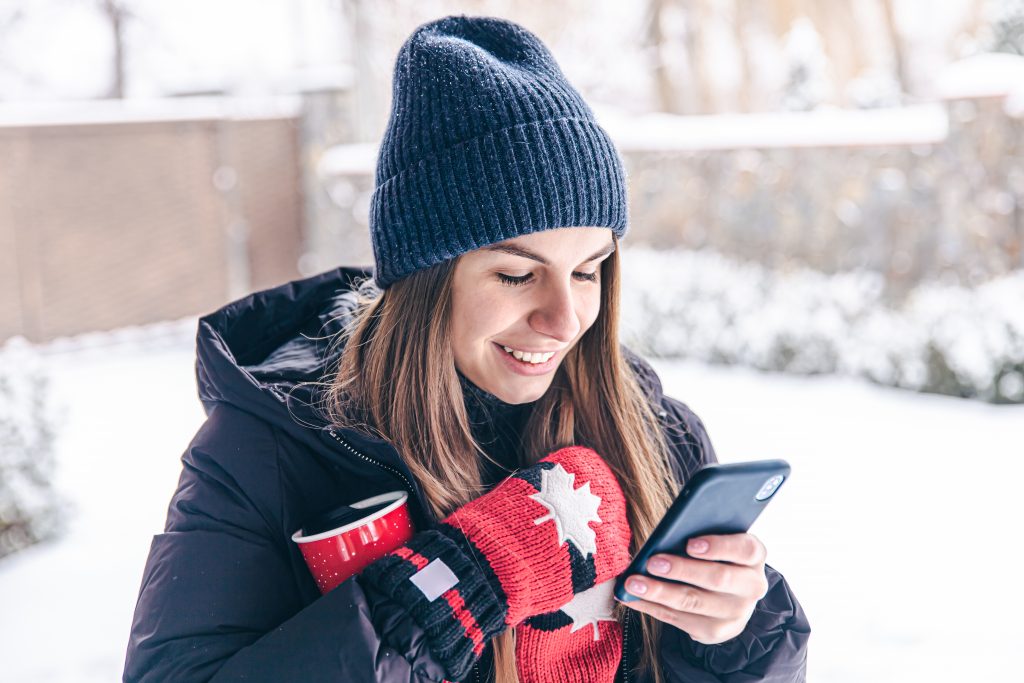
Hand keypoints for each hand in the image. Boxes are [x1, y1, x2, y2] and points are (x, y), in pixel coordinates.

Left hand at [616, 533, 769, 644]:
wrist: (729, 593)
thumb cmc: (716, 554)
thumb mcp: (717, 538)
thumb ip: (701, 532)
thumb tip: (667, 533)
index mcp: (754, 557)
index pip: (745, 550)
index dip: (719, 546)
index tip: (690, 543)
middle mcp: (752, 587)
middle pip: (718, 579)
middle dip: (681, 570)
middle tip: (652, 562)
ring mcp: (736, 614)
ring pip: (694, 603)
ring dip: (659, 592)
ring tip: (633, 583)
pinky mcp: (715, 632)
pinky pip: (678, 620)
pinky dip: (651, 606)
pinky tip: (632, 597)